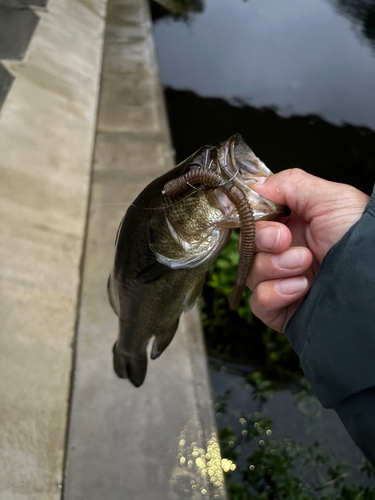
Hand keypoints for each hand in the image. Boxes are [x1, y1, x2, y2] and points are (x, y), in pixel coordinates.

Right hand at [247, 169, 369, 331]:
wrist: (373, 281)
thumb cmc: (361, 238)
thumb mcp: (332, 199)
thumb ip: (290, 184)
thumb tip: (256, 186)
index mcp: (294, 225)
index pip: (254, 221)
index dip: (253, 220)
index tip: (267, 218)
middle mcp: (285, 253)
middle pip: (248, 246)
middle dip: (265, 241)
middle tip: (286, 240)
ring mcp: (282, 282)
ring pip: (251, 273)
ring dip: (274, 267)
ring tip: (305, 264)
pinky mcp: (281, 309)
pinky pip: (258, 302)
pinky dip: (274, 294)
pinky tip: (300, 287)